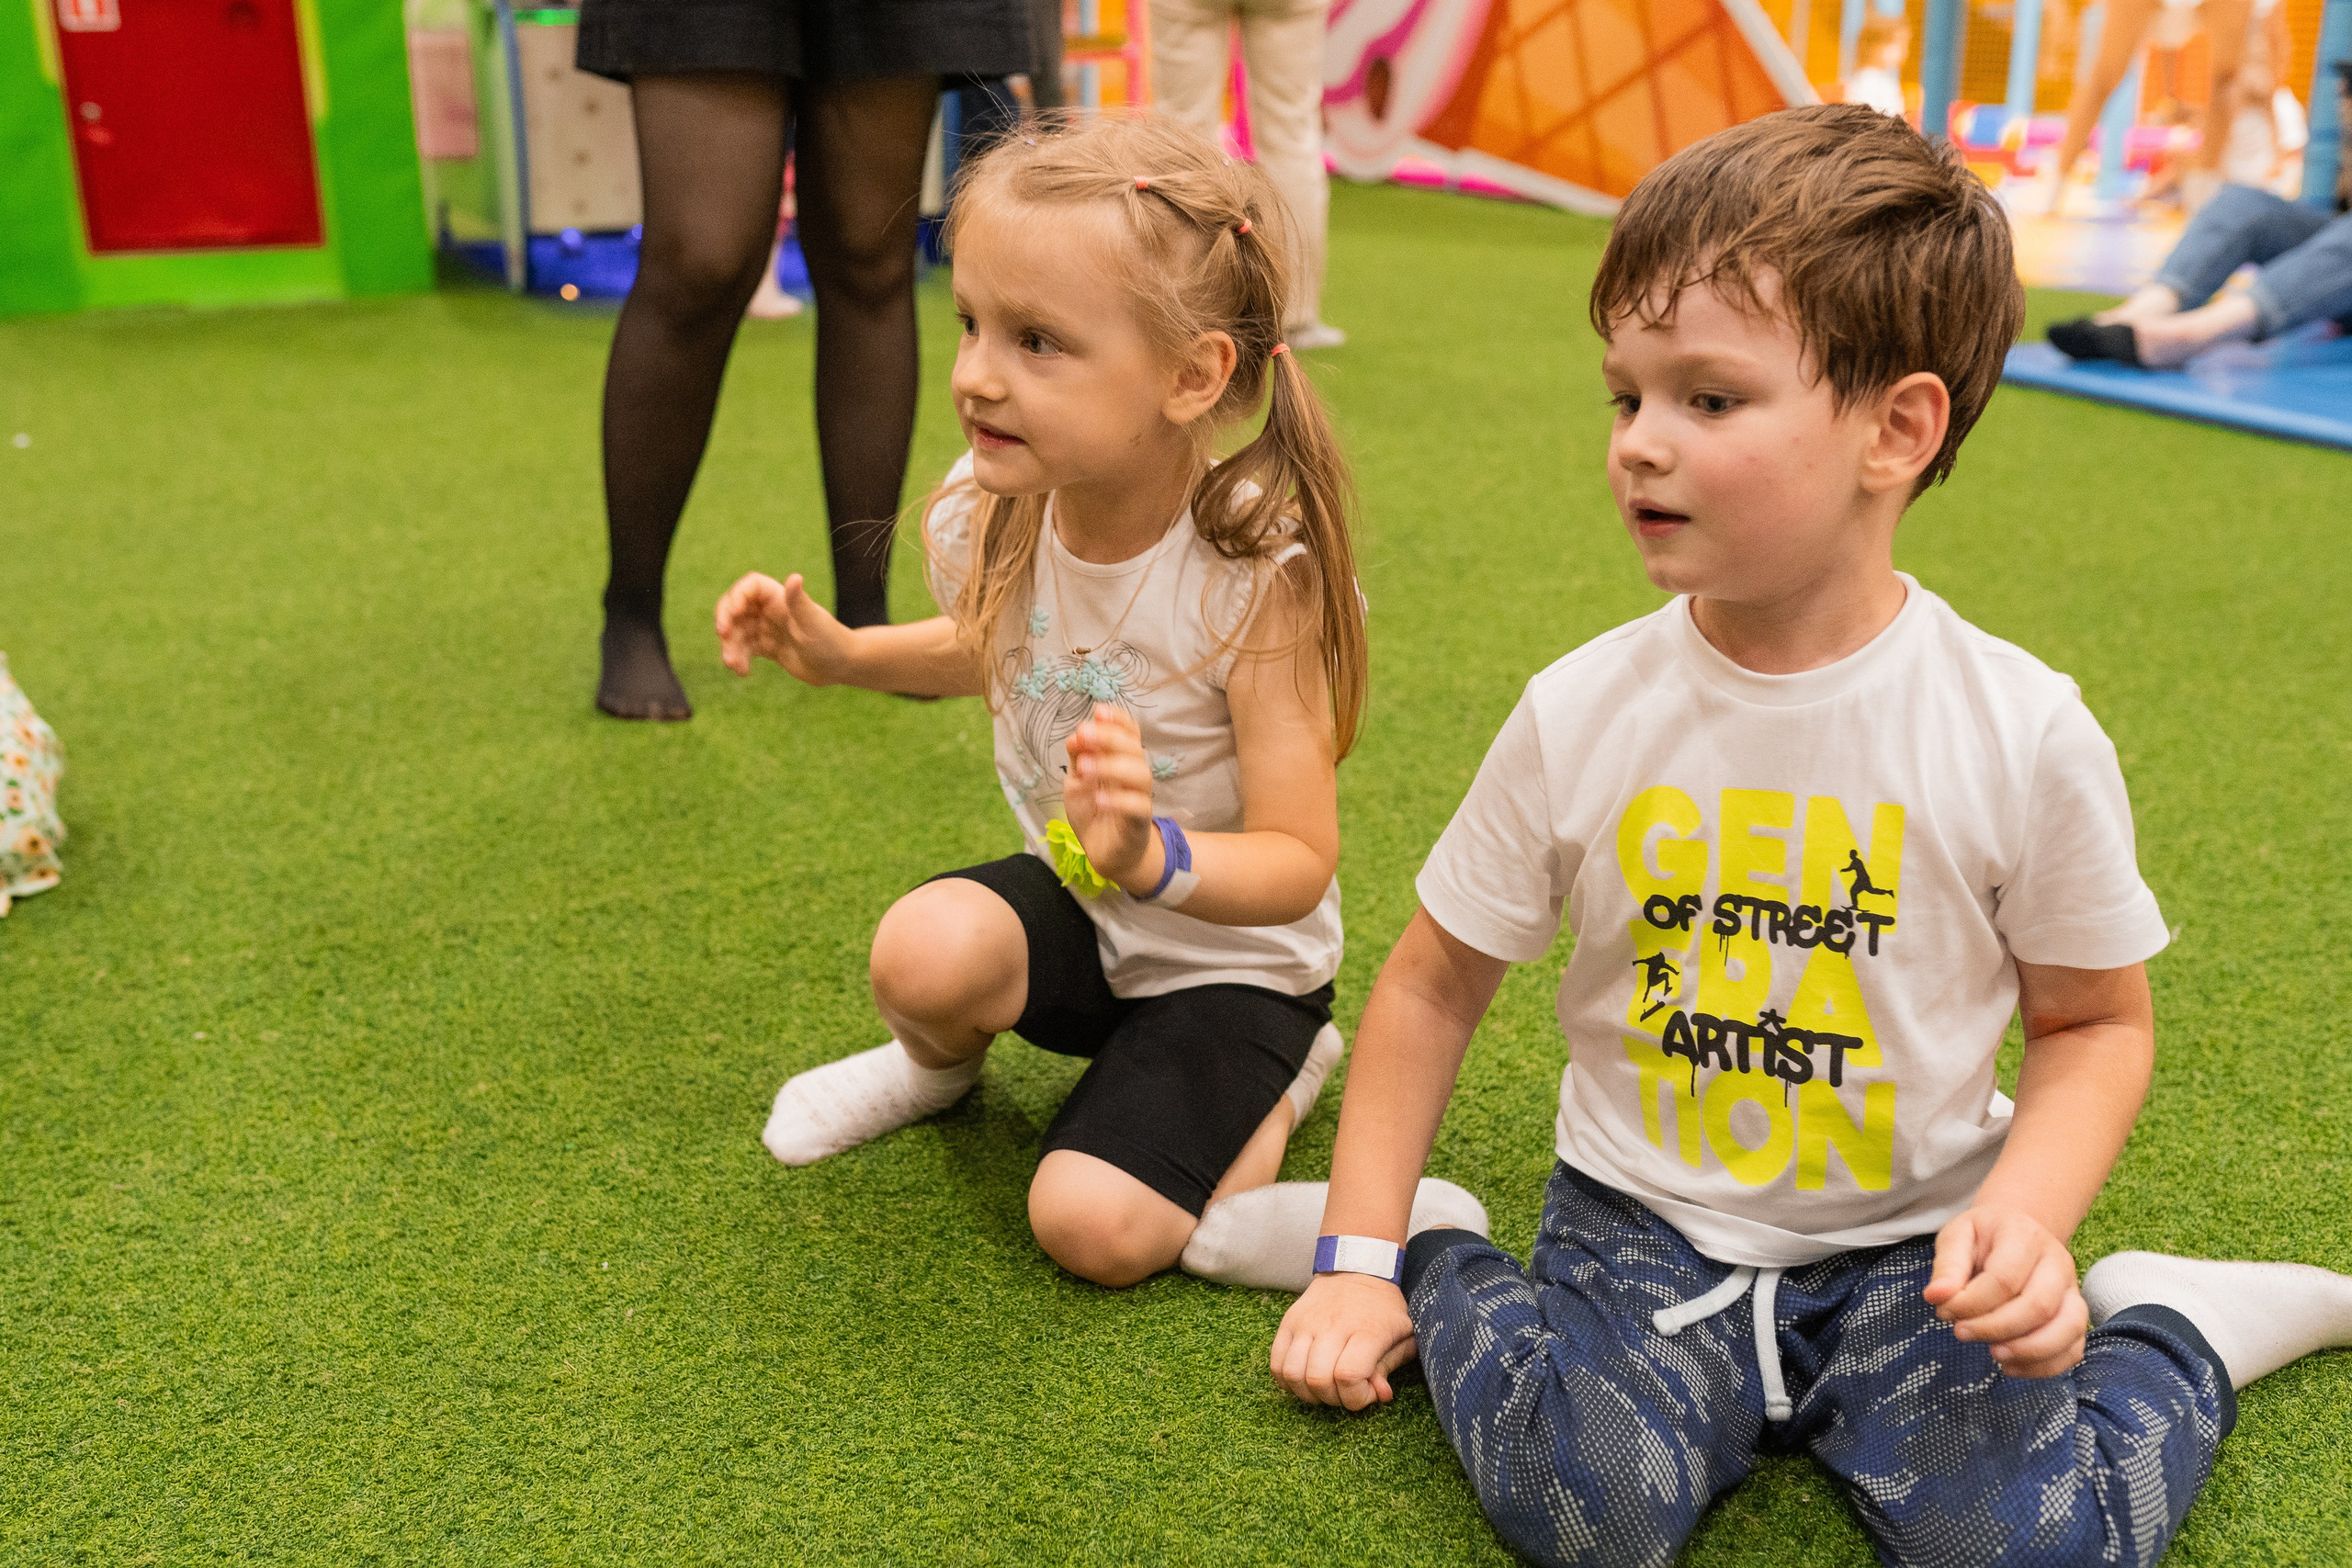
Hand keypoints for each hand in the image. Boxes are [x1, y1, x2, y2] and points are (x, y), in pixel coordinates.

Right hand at [714, 571, 849, 684]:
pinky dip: (739, 659)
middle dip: (725, 620)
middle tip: (724, 636)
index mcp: (780, 598)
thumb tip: (794, 577)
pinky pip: (744, 649)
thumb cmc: (832, 641)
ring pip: (737, 632)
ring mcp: (768, 629)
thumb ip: (799, 601)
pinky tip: (742, 672)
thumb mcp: (813, 622)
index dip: (737, 596)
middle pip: (736, 607)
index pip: (751, 586)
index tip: (735, 613)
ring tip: (734, 665)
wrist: (842, 667)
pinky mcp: (768, 647)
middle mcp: (771, 610)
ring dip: (730, 646)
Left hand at [1063, 704, 1157, 885]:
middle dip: (1109, 737)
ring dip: (1111, 766)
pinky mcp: (1139, 822)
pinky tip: (1099, 799)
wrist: (1107, 854)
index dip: (1118, 719)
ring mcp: (1139, 797)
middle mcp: (1134, 774)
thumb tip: (1075, 735)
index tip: (1098, 711)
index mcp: (1120, 759)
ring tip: (1084, 768)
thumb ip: (1078, 758)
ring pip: (1140, 774)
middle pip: (1134, 748)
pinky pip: (1138, 807)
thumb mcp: (1077, 781)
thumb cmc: (1095, 812)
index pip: (1129, 732)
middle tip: (1083, 734)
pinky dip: (1119, 800)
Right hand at [1271, 1272, 1417, 1409]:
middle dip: (1332, 1399)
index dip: (1355, 1397)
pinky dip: (1286, 1380)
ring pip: (1293, 1373)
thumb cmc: (1384, 1309)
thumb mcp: (1403, 1334)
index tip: (1365, 1392)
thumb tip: (1380, 1395)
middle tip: (1343, 1392)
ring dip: (1307, 1393)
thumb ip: (1391, 1366)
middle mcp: (1333, 1325)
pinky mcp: (1288, 1322)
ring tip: (1323, 1388)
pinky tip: (1303, 1379)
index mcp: (1367, 1330)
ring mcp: (1306, 1322)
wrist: (1357, 1270)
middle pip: (1318, 1379)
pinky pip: (1276, 1362)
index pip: (1349, 1375)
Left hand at [1923, 1205, 2087, 1377]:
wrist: (2017, 1232)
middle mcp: (2058, 1263)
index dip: (1973, 1303)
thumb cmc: (1983, 1238)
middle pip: (2039, 1306)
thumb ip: (1947, 1266)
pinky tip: (2010, 1366)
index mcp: (2025, 1237)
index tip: (1944, 1311)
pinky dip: (2044, 1366)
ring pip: (2068, 1328)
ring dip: (2028, 1351)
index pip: (2005, 1278)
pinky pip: (2073, 1348)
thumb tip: (1935, 1296)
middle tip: (1961, 1333)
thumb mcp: (1957, 1237)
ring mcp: (2072, 1291)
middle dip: (1996, 1328)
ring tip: (1993, 1354)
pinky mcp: (2075, 1316)